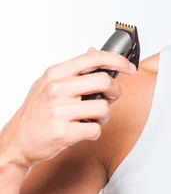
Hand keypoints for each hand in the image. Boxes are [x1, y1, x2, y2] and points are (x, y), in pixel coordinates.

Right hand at [0, 47, 136, 169]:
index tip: (129, 68)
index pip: (93, 58)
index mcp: (55, 74)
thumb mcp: (47, 84)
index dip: (117, 61)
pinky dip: (94, 132)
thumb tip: (92, 51)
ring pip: (103, 108)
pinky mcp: (63, 132)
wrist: (16, 141)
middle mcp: (57, 89)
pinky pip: (95, 130)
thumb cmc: (35, 113)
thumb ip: (71, 70)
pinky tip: (83, 131)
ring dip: (103, 116)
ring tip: (91, 119)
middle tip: (109, 98)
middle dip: (115, 91)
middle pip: (104, 81)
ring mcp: (59, 111)